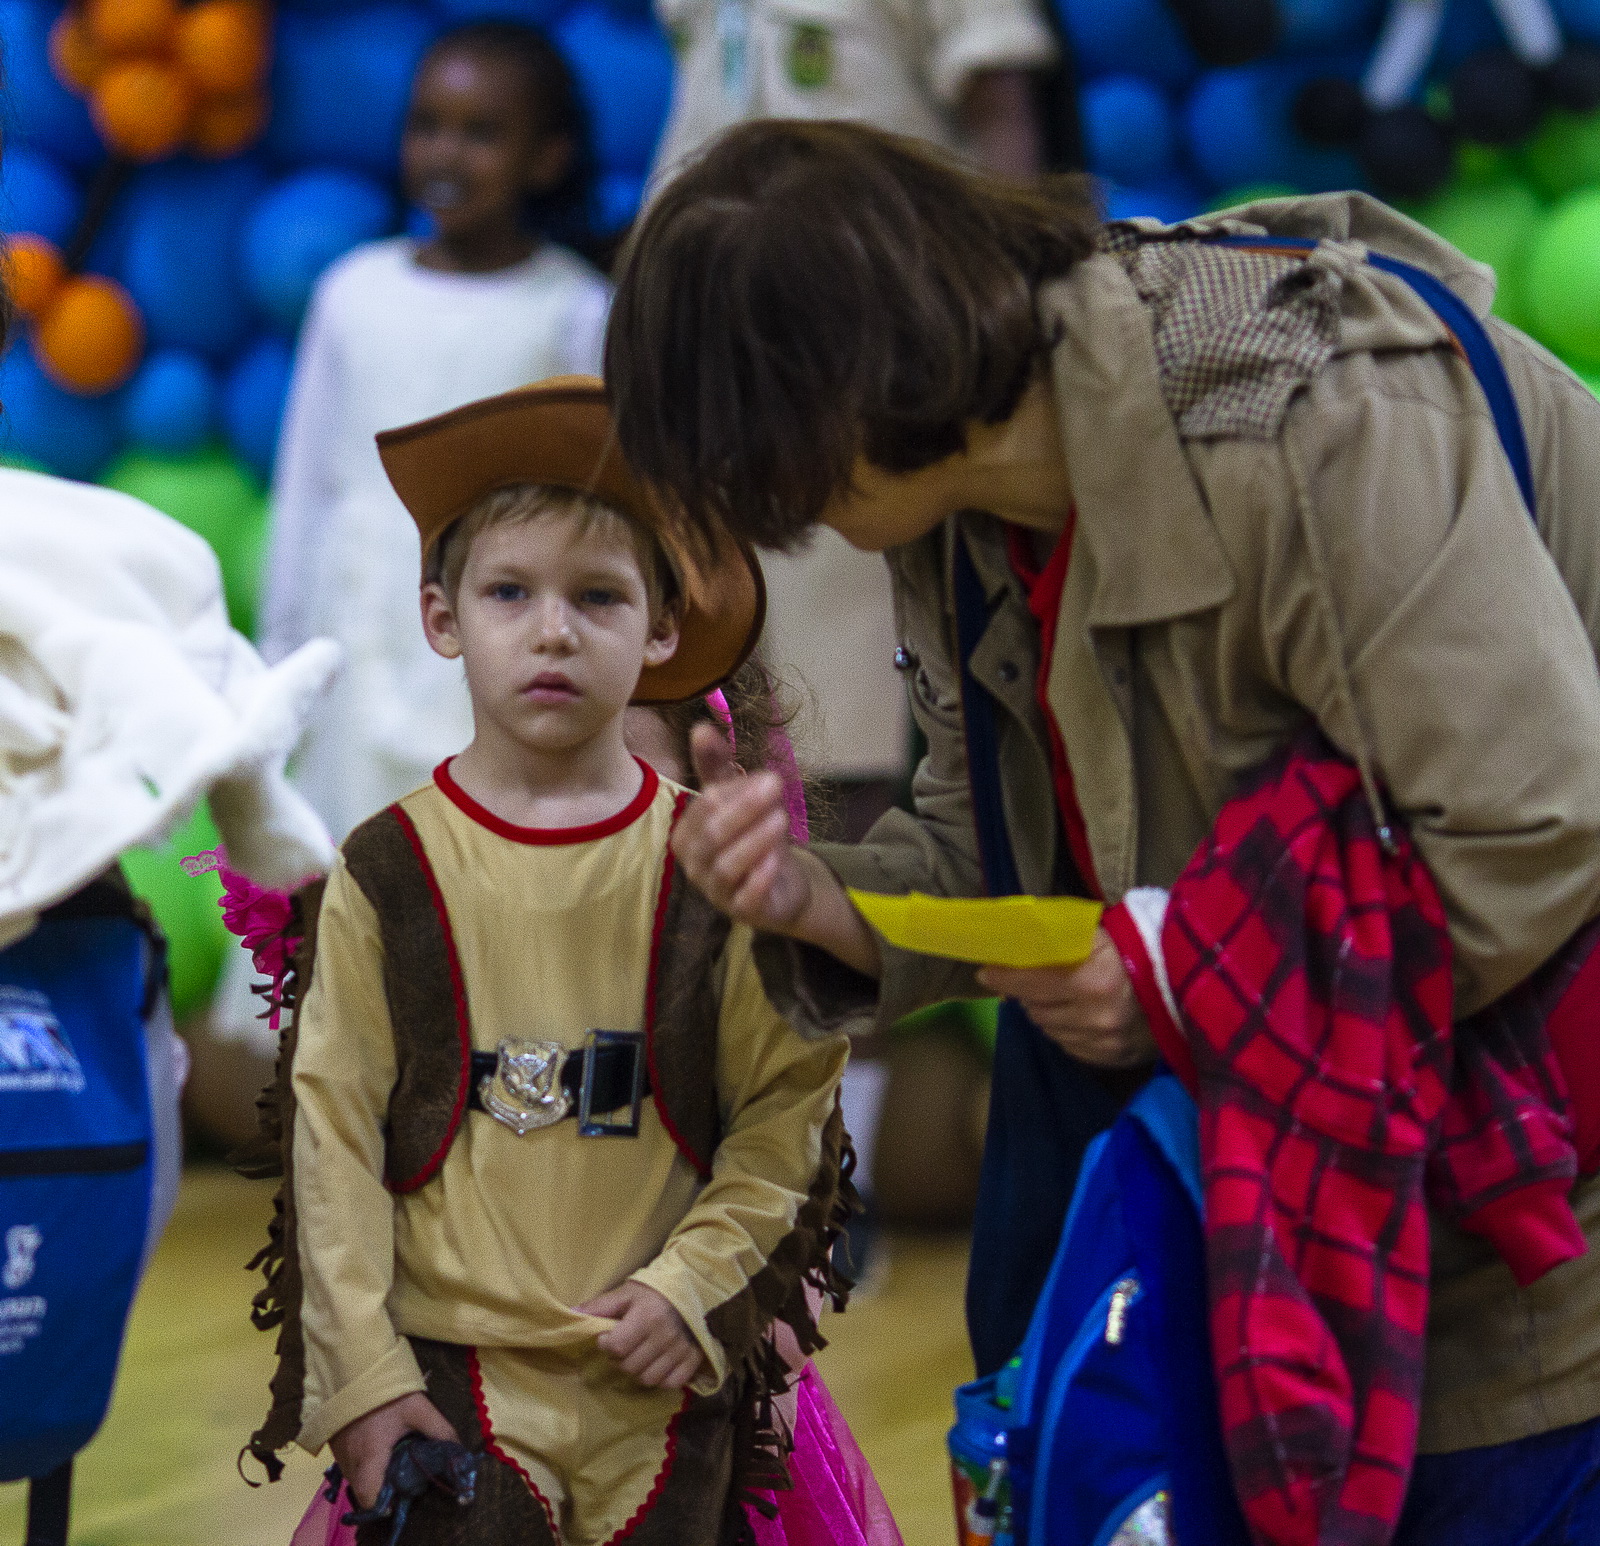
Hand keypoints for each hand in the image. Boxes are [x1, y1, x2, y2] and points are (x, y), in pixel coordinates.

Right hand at [329, 1392, 457, 1509]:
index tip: (402, 1494)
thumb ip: (439, 1430)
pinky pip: (349, 1463)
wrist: (354, 1368)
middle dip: (382, 1488)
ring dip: (373, 1475)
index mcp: (369, 1458)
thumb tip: (458, 1449)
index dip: (386, 1503)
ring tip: (393, 1459)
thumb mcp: (418, 1408)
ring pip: (355, 1477)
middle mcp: (349, 1461)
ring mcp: (339, 1452)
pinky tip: (379, 1446)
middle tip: (403, 1474)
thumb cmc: (386, 1391)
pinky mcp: (335, 1442)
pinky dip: (363, 1463)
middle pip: (363, 1490)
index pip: (370, 1498)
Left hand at [577, 1281, 707, 1389]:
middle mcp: (664, 1336)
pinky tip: (656, 1364)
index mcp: (646, 1317)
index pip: (617, 1347)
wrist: (690, 1288)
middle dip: (619, 1358)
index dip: (606, 1344)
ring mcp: (680, 1350)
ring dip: (638, 1371)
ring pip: (647, 1379)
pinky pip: (670, 1383)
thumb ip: (599, 1306)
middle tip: (623, 1345)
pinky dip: (660, 1378)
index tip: (608, 1336)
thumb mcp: (625, 1293)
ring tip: (638, 1355)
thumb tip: (572, 1315)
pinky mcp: (692, 1359)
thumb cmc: (652, 1292)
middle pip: (629, 1367)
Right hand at [673, 723, 813, 931]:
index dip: (735, 791)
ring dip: (755, 840)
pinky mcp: (741, 912)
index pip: (704, 807)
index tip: (769, 777)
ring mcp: (715, 891)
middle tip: (776, 785)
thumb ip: (717, 768)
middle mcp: (694, 865)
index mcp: (687, 835)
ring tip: (782, 819)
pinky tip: (777, 858)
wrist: (781, 888)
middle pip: (713, 835)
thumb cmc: (754, 840)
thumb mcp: (738, 801)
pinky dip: (760, 877)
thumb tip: (700, 727)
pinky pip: (745, 897)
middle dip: (745, 808)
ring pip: (727, 865)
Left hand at [977, 928, 1156, 1068]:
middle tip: (1030, 981)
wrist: (1192, 981)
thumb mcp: (1101, 933)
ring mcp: (1105, 1043)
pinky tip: (1077, 1016)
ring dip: (1046, 1013)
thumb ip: (1061, 939)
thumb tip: (1017, 938)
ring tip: (1058, 997)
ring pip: (1050, 1030)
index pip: (1028, 982)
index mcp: (1091, 979)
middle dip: (1027, 994)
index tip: (986, 973)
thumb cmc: (1142, 948)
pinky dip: (1067, 1031)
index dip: (1003, 977)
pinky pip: (1070, 1047)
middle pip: (1035, 1009)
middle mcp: (1095, 1017)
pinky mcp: (1114, 1059)